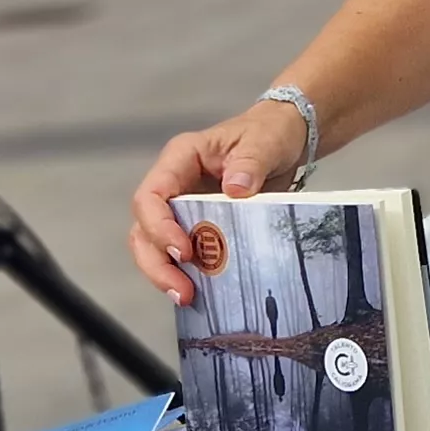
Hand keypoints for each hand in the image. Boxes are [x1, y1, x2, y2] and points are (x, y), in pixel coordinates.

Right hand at [129, 102, 312, 302]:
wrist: (286, 139)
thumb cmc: (269, 133)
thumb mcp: (264, 142)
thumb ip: (251, 162)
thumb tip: (235, 189)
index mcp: (180, 159)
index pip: (151, 195)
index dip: (159, 226)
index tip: (183, 251)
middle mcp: (174, 185)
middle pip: (144, 228)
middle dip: (156, 263)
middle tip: (181, 290)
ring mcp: (184, 207)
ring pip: (154, 246)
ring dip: (166, 274)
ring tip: (187, 297)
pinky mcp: (200, 227)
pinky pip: (182, 254)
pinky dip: (187, 274)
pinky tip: (202, 294)